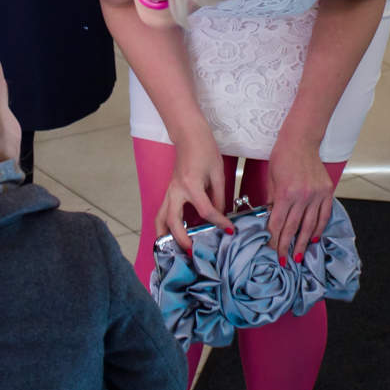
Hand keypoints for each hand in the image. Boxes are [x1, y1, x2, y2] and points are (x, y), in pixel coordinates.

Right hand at [155, 131, 232, 253]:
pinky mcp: (169, 192)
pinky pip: (162, 213)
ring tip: (174, 250)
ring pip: (160, 219)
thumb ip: (219, 196)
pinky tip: (172, 236)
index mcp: (191, 184)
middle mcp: (176, 190)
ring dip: (165, 236)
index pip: (205, 210)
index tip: (229, 229)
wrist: (189, 136)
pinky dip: (164, 227)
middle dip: (182, 239)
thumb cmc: (204, 150)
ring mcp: (169, 192)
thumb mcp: (218, 173)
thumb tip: (220, 215)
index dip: (219, 222)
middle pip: (174, 221)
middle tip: (192, 252)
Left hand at [264, 137, 332, 262]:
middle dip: (287, 246)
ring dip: (304, 242)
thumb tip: (272, 220)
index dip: (275, 240)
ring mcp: (316, 194)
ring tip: (300, 255)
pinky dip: (319, 228)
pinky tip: (314, 238)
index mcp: (286, 193)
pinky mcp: (326, 191)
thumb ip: (272, 201)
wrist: (301, 140)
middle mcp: (303, 196)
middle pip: (293, 228)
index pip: (279, 223)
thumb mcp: (271, 179)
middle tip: (284, 260)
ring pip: (310, 225)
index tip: (272, 251)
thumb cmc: (282, 156)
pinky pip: (324, 215)